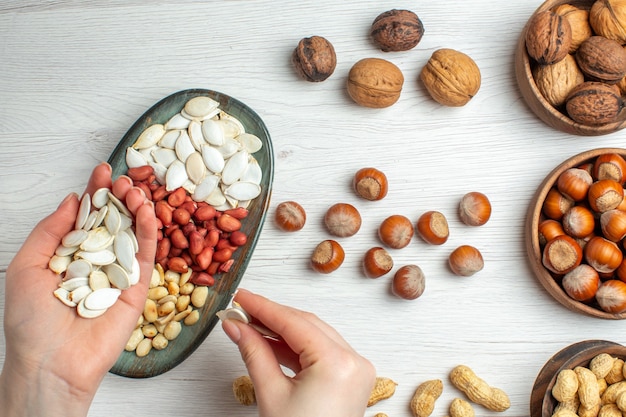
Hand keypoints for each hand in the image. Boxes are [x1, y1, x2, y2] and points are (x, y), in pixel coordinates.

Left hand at [0, 162, 156, 416]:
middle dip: (119, 197)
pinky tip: (148, 212)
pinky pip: (146, 256)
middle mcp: (96, 261)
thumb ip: (49, 231)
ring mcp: (118, 274)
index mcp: (69, 255)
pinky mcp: (137, 288)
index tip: (101, 171)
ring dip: (138, 209)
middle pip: (114, 221)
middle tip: (122, 181)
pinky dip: (150, 232)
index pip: (87, 216)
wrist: (50, 363)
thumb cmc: (30, 322)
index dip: (95, 193)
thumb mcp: (26, 266)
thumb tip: (71, 200)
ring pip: (133, 235)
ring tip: (135, 191)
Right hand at [221, 289, 375, 416]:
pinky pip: (321, 352)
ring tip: (250, 326)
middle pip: (306, 324)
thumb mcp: (271, 395)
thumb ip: (254, 352)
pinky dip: (296, 348)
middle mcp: (354, 362)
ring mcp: (356, 370)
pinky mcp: (352, 379)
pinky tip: (270, 343)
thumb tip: (236, 326)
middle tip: (241, 310)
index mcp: (338, 364)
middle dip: (271, 317)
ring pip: (314, 336)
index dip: (263, 307)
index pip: (294, 322)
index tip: (241, 297)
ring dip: (282, 331)